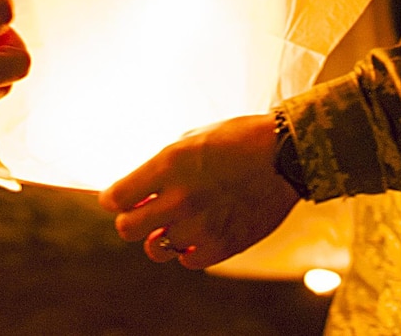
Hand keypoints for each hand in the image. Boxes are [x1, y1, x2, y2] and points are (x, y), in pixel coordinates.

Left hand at [99, 114, 298, 268]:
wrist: (286, 154)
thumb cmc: (237, 139)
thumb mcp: (191, 139)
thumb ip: (161, 166)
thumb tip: (139, 189)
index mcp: (168, 164)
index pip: (116, 198)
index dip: (114, 199)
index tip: (120, 199)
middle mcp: (179, 198)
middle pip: (127, 229)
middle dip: (131, 221)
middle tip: (143, 215)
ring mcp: (200, 225)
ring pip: (157, 248)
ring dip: (161, 237)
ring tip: (175, 224)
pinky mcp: (223, 245)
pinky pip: (188, 261)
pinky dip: (189, 251)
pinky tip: (198, 234)